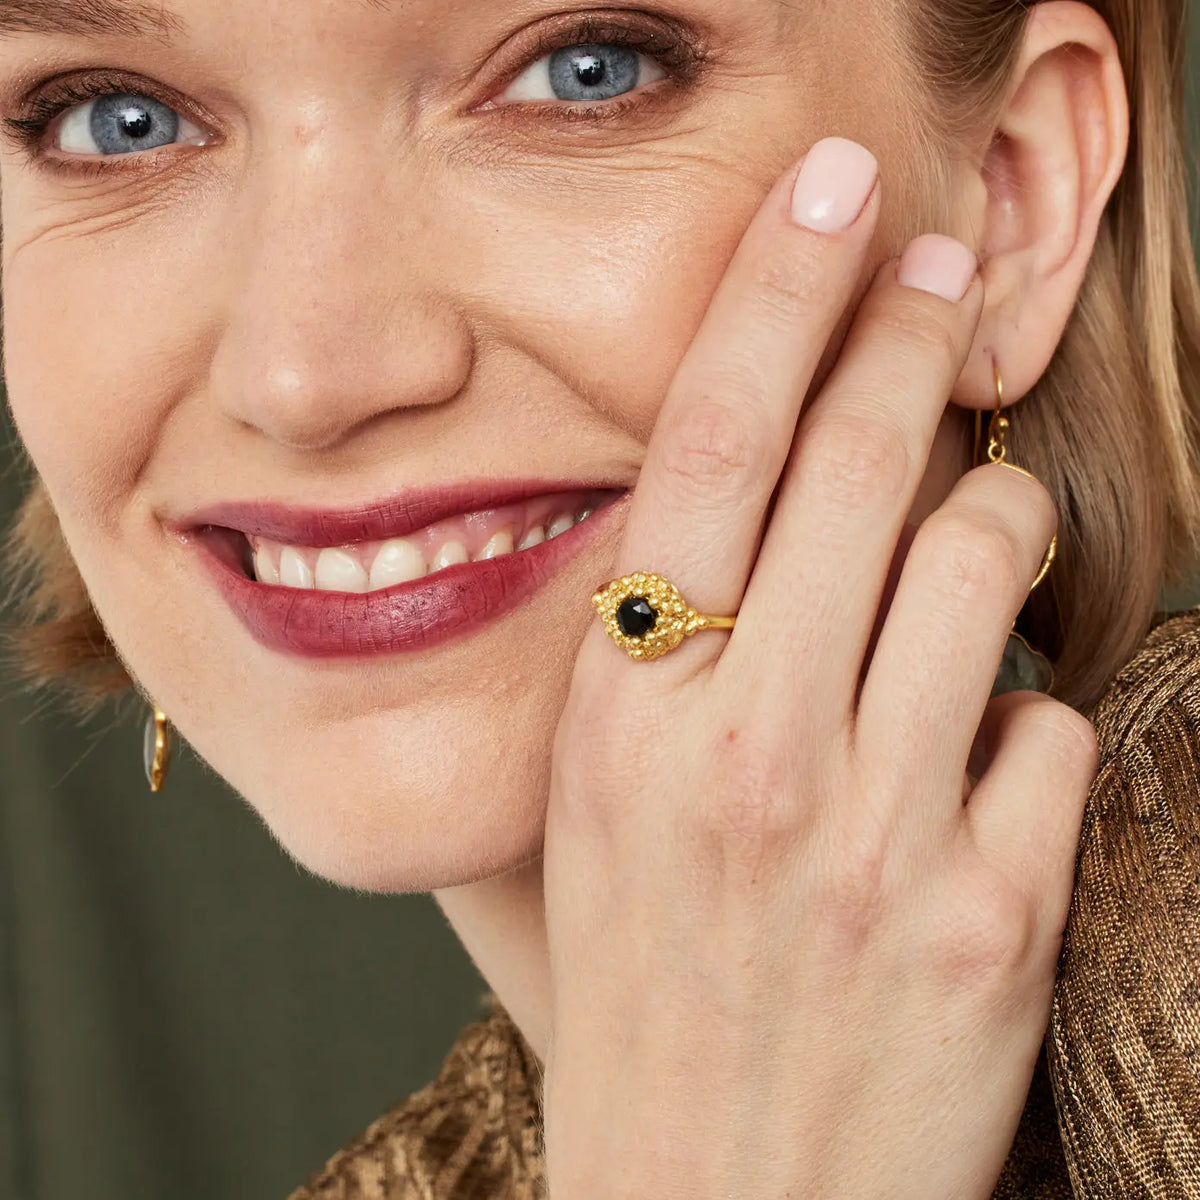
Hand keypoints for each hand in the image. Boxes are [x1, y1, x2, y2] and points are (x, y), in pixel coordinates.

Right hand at [540, 137, 1099, 1198]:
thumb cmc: (645, 998)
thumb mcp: (599, 817)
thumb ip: (662, 668)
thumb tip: (755, 529)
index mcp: (627, 724)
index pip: (703, 452)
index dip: (774, 300)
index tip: (828, 201)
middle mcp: (745, 757)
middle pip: (857, 468)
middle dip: (912, 332)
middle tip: (944, 257)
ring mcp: (877, 835)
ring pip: (990, 565)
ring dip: (1001, 518)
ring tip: (980, 529)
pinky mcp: (992, 913)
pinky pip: (1051, 727)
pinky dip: (1028, 716)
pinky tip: (982, 762)